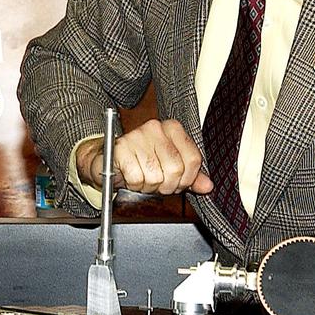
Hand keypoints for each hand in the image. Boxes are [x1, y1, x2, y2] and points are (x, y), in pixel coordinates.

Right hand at [77, 119, 214, 195]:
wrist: (106, 158)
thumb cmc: (140, 161)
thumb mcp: (169, 166)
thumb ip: (190, 175)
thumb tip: (208, 185)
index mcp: (172, 129)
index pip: (193, 159)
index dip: (187, 179)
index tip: (178, 182)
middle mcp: (156, 128)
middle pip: (175, 170)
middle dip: (167, 185)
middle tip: (158, 182)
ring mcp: (137, 136)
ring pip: (156, 176)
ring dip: (149, 186)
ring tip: (143, 178)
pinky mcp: (121, 148)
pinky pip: (136, 178)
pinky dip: (134, 184)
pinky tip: (132, 176)